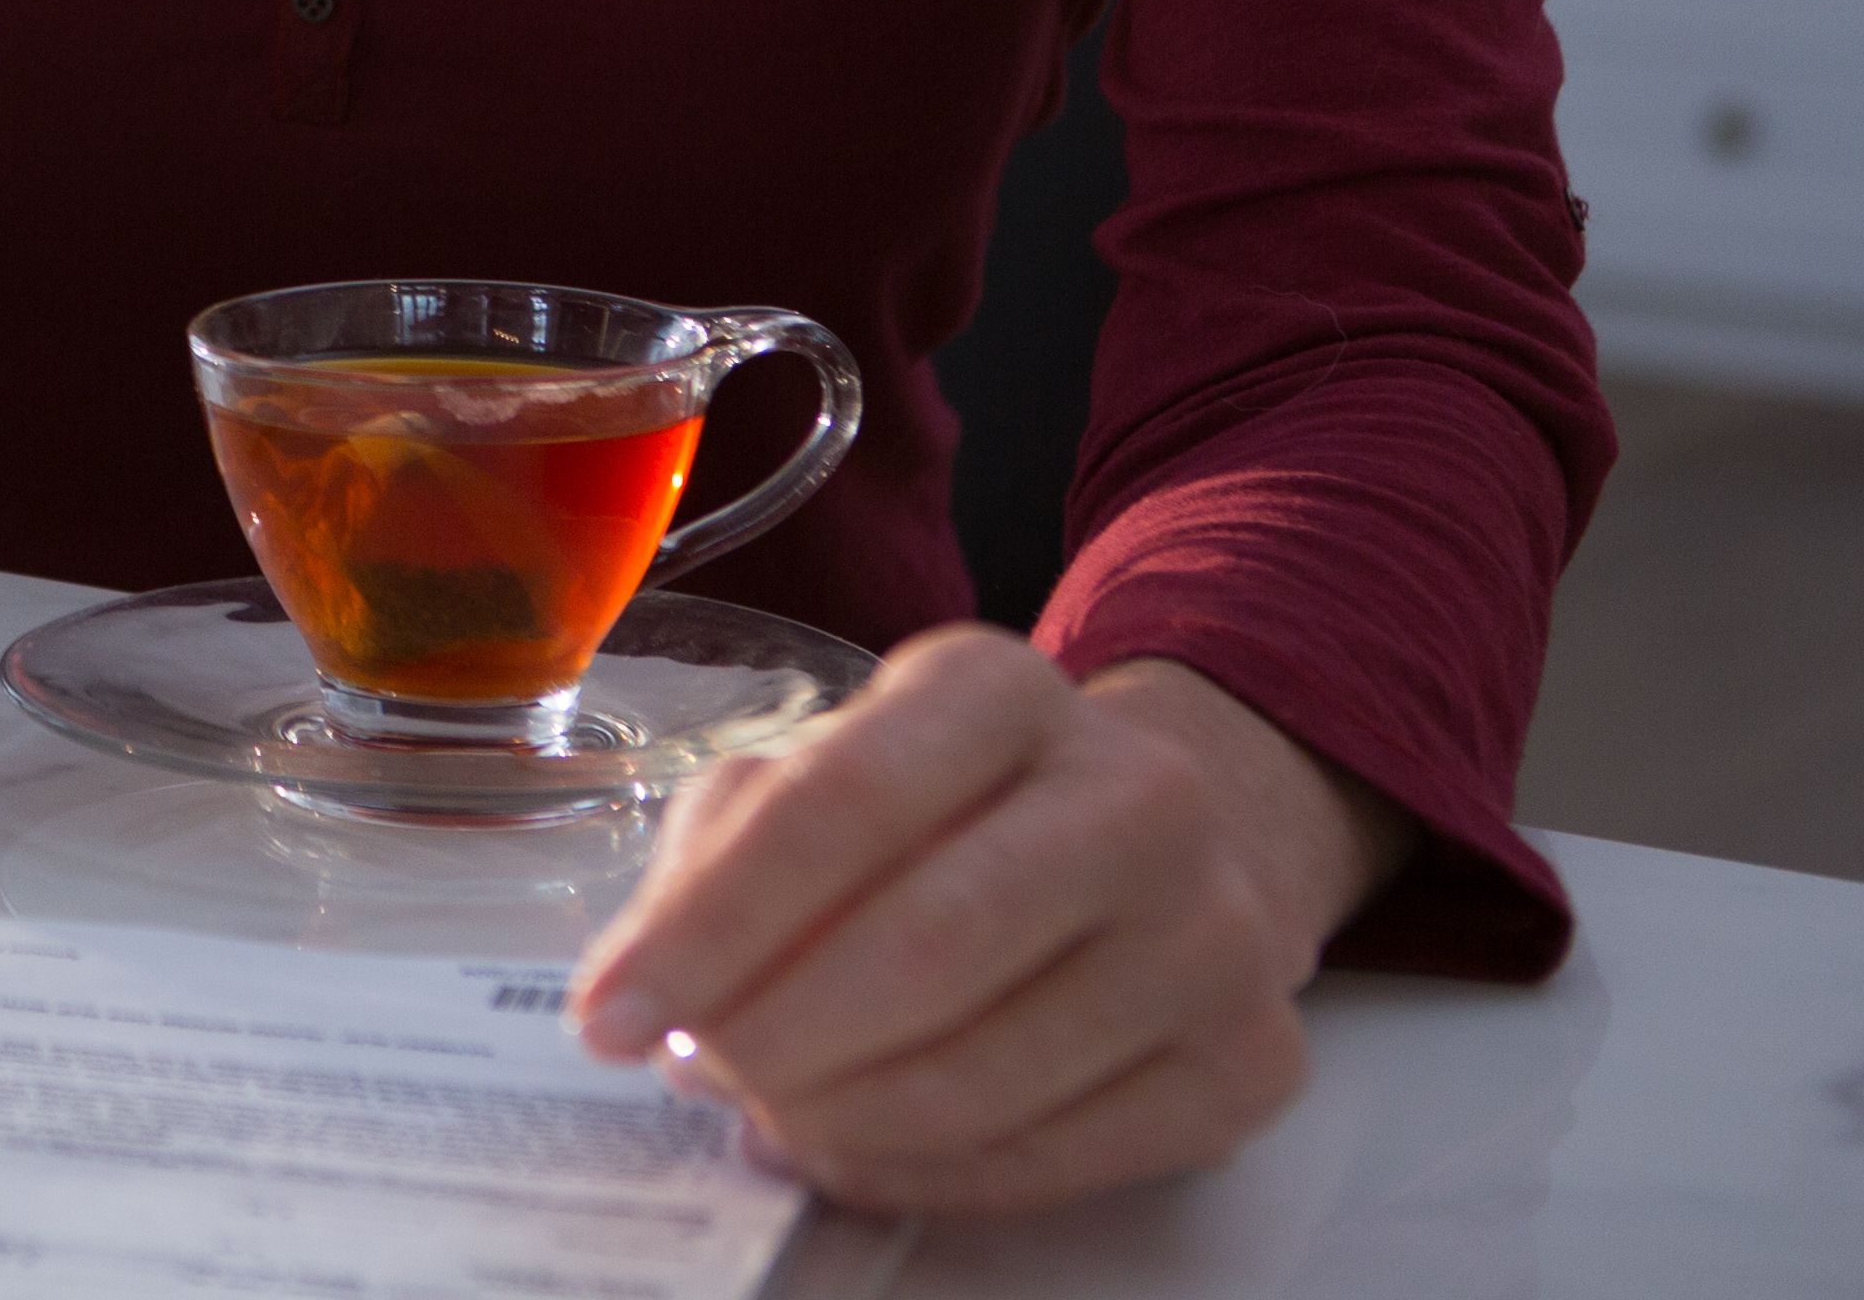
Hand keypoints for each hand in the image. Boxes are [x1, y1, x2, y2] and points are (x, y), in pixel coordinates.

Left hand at [567, 628, 1412, 1215]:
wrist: (1172, 842)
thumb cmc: (951, 809)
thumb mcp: (827, 769)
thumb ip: (726, 855)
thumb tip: (653, 1000)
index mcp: (998, 688)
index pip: (839, 805)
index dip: (710, 925)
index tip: (607, 1016)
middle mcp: (1135, 791)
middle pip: (926, 944)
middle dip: (776, 1037)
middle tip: (696, 1078)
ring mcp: (1217, 932)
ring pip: (991, 1073)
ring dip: (841, 1120)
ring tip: (767, 1114)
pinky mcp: (1255, 1063)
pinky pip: (1061, 1157)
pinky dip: (929, 1175)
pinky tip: (857, 1150)